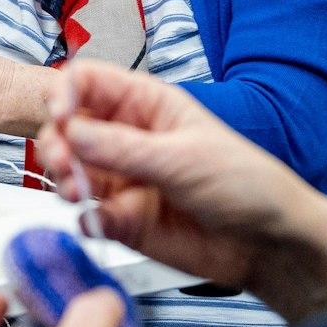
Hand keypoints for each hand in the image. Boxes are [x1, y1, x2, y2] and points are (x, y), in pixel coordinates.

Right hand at [37, 60, 326, 323]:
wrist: (269, 243)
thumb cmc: (247, 184)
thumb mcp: (184, 158)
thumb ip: (123, 149)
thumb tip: (73, 133)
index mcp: (146, 105)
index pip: (88, 83)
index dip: (65, 93)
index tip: (59, 115)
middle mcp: (128, 139)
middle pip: (68, 128)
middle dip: (56, 143)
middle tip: (63, 162)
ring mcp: (124, 180)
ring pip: (70, 173)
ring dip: (64, 182)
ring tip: (77, 194)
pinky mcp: (123, 220)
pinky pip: (87, 216)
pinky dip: (85, 220)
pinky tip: (98, 222)